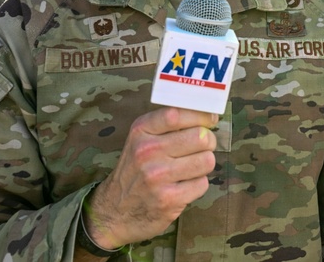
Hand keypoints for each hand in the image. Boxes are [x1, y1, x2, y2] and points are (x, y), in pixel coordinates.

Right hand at [83, 107, 217, 247]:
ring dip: (204, 164)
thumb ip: (168, 123)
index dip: (202, 115)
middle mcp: (147, 151)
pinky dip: (197, 185)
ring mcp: (158, 176)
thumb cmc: (135, 170)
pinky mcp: (168, 199)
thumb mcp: (141, 139)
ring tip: (190, 167)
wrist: (114, 211)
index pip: (178, 114)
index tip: (210, 119)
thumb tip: (207, 113)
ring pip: (206, 160)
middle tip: (202, 147)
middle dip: (208, 142)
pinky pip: (202, 183)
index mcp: (141, 130)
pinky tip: (183, 186)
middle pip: (201, 137)